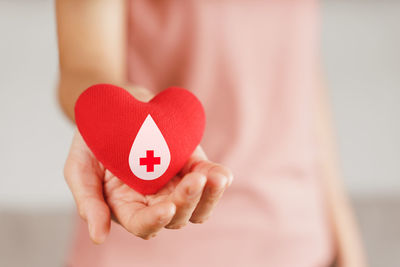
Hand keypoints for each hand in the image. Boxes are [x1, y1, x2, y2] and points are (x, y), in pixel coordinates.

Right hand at [64, 131, 232, 242]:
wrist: (113, 107)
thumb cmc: (93, 139)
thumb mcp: (79, 167)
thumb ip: (89, 202)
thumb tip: (98, 237)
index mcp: (126, 206)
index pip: (143, 225)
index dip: (156, 221)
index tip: (167, 207)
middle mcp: (153, 200)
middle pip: (177, 217)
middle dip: (187, 202)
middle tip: (193, 180)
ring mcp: (175, 183)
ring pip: (198, 205)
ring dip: (208, 196)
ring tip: (213, 178)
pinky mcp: (191, 164)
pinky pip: (209, 179)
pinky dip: (218, 179)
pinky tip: (221, 174)